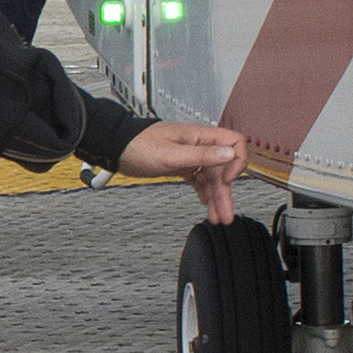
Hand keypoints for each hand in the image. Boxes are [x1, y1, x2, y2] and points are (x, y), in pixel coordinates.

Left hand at [119, 119, 254, 224]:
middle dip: (226, 191)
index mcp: (200, 136)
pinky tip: (206, 204)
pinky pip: (201, 180)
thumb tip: (229, 153)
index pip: (234, 143)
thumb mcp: (172, 154)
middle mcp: (199, 145)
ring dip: (216, 197)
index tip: (227, 180)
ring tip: (218, 216)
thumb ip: (202, 155)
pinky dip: (205, 193)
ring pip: (212, 178)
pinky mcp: (182, 165)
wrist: (117, 148)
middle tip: (226, 214)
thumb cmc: (139, 145)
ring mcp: (191, 155)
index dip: (235, 162)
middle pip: (224, 168)